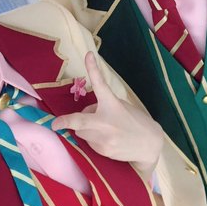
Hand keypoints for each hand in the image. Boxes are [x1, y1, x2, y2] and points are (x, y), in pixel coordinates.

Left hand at [52, 52, 163, 180]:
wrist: (150, 145)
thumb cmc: (135, 122)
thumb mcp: (122, 107)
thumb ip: (103, 107)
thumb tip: (86, 113)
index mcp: (112, 105)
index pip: (101, 84)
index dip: (93, 68)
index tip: (88, 55)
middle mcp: (106, 121)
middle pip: (78, 120)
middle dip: (66, 122)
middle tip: (56, 124)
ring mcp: (104, 138)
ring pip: (81, 132)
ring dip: (85, 129)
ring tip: (102, 129)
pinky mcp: (103, 151)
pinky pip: (89, 142)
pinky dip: (93, 138)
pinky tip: (107, 138)